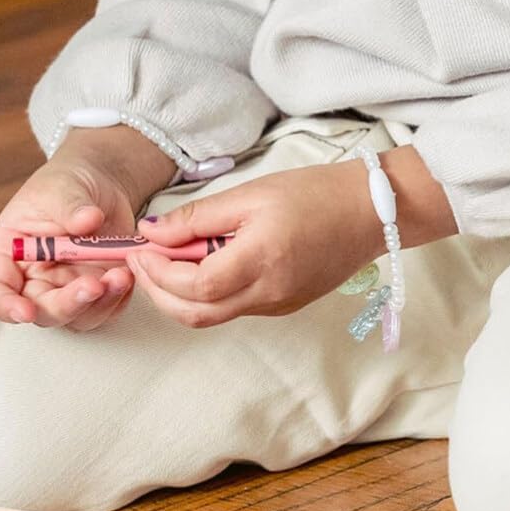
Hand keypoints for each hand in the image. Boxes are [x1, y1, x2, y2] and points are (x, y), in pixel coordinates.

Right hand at [0, 127, 175, 330]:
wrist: (100, 187)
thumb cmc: (67, 184)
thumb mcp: (62, 187)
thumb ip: (70, 206)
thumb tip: (87, 220)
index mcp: (12, 254)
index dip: (6, 306)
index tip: (26, 311)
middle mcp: (37, 279)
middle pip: (45, 312)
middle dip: (69, 305)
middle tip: (94, 285)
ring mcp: (69, 290)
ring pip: (80, 318)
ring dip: (102, 303)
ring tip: (121, 275)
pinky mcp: (98, 293)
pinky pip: (108, 310)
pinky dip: (120, 298)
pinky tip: (129, 274)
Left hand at [126, 157, 383, 328]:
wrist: (369, 214)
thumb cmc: (315, 195)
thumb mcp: (251, 193)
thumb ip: (199, 217)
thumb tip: (154, 232)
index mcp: (259, 261)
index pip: (192, 285)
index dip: (158, 271)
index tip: (140, 247)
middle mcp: (267, 294)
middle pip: (195, 314)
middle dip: (159, 292)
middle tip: (143, 262)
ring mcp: (276, 306)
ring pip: (212, 316)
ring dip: (181, 295)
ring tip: (169, 260)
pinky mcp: (282, 307)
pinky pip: (234, 308)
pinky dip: (208, 293)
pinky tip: (204, 264)